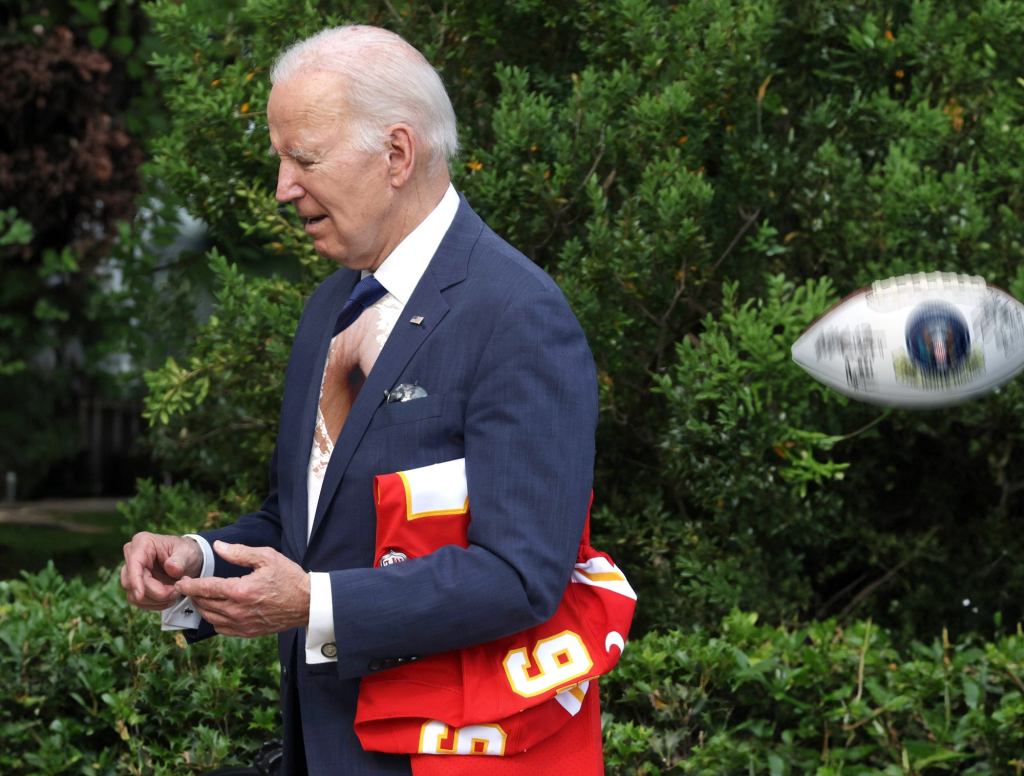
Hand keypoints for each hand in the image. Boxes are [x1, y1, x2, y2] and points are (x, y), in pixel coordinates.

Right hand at [121, 532, 203, 610]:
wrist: (188, 560)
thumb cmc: (186, 552)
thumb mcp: (188, 553)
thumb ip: (180, 560)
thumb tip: (171, 568)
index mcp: (143, 543)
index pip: (134, 563)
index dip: (135, 580)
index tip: (140, 595)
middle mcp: (132, 556)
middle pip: (132, 582)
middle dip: (156, 592)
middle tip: (176, 591)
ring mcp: (131, 572)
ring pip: (135, 595)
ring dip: (157, 600)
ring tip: (175, 593)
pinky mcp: (134, 585)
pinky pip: (140, 602)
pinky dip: (156, 604)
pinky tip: (169, 598)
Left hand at [174, 541, 310, 637]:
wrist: (307, 602)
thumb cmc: (288, 577)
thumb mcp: (267, 557)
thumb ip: (239, 553)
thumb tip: (217, 547)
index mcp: (241, 590)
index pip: (206, 588)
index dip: (190, 585)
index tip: (181, 581)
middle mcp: (238, 610)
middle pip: (204, 604)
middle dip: (192, 595)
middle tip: (187, 587)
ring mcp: (242, 624)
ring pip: (210, 618)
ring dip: (201, 607)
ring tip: (199, 598)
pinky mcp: (248, 632)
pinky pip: (222, 628)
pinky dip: (214, 619)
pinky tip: (216, 610)